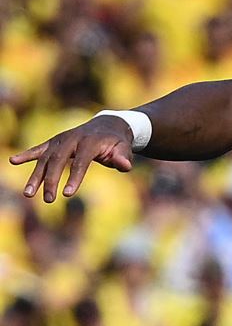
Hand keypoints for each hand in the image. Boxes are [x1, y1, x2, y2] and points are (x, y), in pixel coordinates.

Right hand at [11, 115, 136, 203]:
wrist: (108, 125)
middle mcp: (72, 139)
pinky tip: (12, 161)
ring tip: (28, 194)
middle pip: (58, 161)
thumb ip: (123, 157)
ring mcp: (61, 140)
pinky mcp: (53, 142)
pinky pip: (38, 149)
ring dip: (36, 176)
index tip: (67, 195)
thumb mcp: (124, 148)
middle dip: (51, 181)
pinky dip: (26, 155)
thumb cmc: (117, 142)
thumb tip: (125, 165)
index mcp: (90, 142)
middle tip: (49, 200)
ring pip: (45, 159)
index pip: (81, 161)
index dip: (75, 178)